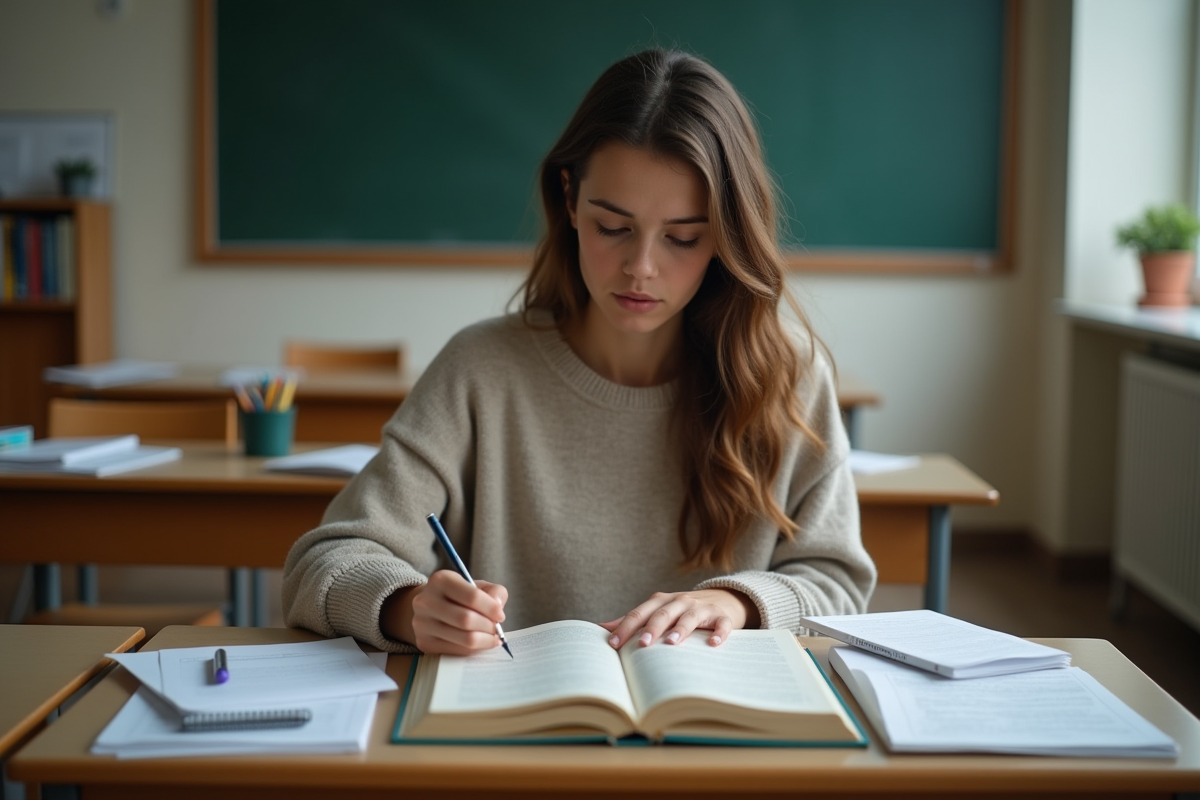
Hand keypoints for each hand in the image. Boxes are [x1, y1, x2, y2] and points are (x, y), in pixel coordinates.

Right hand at [381, 570, 507, 654]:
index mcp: (441, 580)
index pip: (472, 597)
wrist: (427, 608)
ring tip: (492, 637)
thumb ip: (494, 592)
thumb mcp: (476, 585)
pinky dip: (474, 649)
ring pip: (464, 639)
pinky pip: (457, 651)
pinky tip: (480, 643)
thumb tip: (498, 607)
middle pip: (467, 620)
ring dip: (485, 640)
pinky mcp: (424, 642)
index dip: (491, 608)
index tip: (500, 615)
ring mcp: (423, 624)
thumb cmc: (457, 596)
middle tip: (497, 629)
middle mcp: (426, 601)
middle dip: (488, 627)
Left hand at [599, 589, 759, 648]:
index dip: (626, 627)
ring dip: (680, 629)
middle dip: (651, 628)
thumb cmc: (682, 611)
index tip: (613, 644)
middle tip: (642, 644)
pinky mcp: (721, 617)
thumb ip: (633, 620)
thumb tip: (601, 628)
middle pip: (663, 613)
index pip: (639, 614)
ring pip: (689, 617)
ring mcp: (701, 608)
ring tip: (671, 643)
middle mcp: (680, 602)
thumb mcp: (658, 611)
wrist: (722, 599)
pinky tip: (713, 644)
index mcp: (661, 602)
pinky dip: (718, 633)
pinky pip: (721, 624)